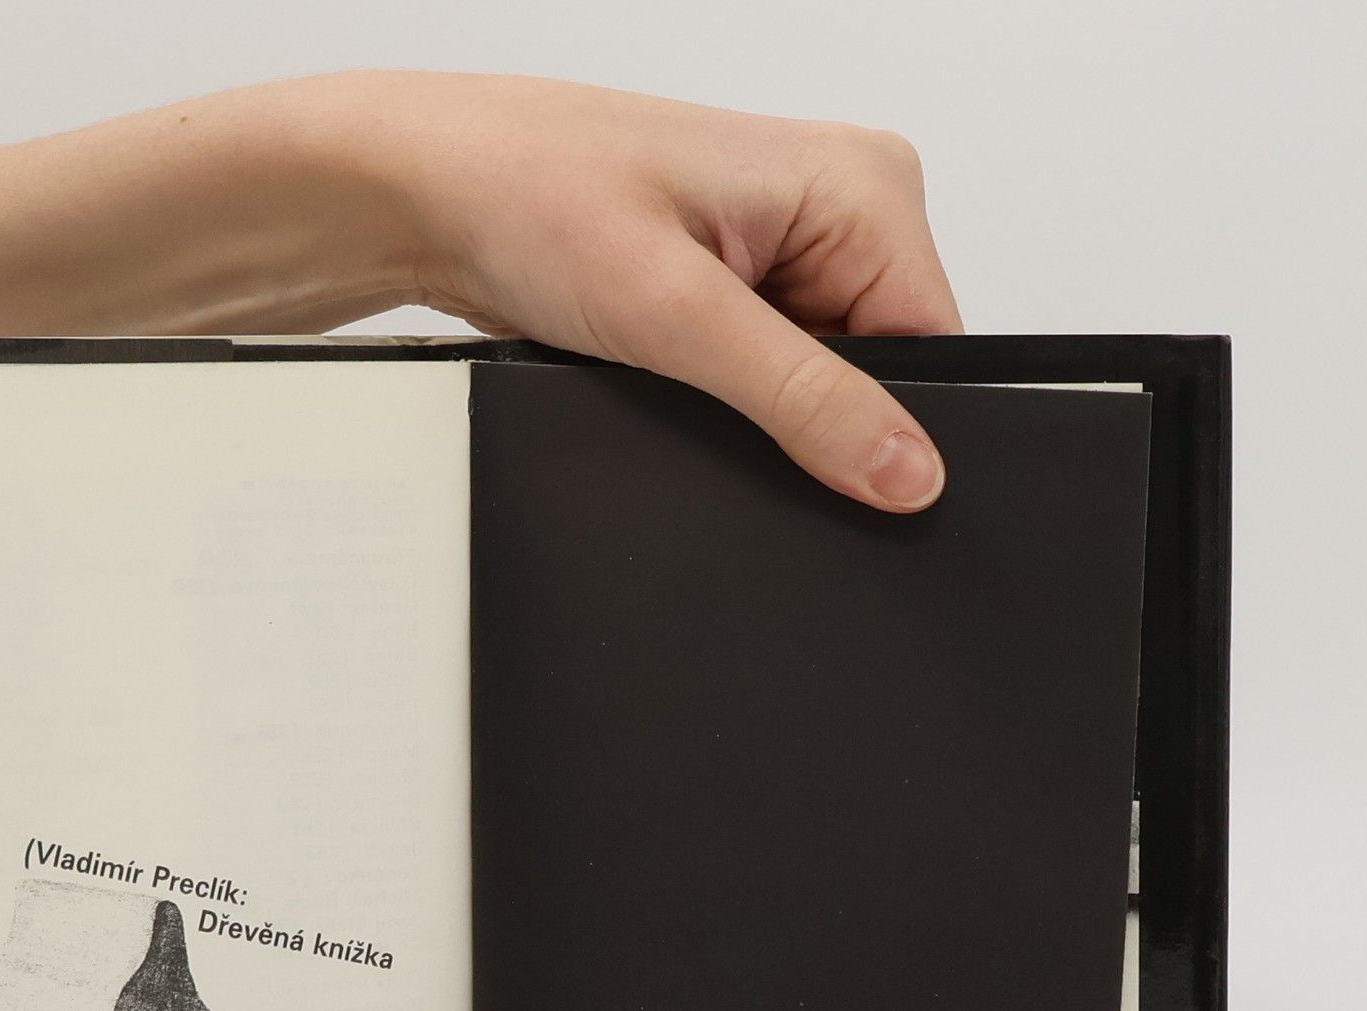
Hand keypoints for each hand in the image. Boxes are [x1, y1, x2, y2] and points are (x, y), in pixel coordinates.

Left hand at [370, 75, 962, 509]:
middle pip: (881, 376)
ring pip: (820, 388)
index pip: (938, 350)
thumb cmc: (530, 196)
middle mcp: (838, 207)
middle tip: (710, 393)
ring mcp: (785, 250)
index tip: (822, 465)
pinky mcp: (734, 289)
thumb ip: (804, 400)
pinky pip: (766, 380)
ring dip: (753, 409)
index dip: (889, 429)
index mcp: (863, 182)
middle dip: (807, 417)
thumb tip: (908, 472)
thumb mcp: (676, 317)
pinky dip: (720, 400)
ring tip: (673, 367)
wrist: (428, 196)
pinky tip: (667, 373)